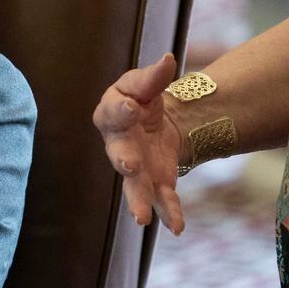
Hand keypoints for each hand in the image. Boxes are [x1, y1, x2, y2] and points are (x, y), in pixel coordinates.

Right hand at [93, 52, 185, 234]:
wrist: (155, 122)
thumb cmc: (140, 98)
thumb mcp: (145, 83)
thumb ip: (154, 76)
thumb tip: (168, 60)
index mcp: (111, 115)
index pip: (114, 111)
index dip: (122, 108)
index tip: (131, 106)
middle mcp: (119, 145)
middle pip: (119, 154)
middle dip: (124, 160)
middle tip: (130, 165)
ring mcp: (136, 168)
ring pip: (134, 186)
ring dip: (138, 201)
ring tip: (142, 218)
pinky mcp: (155, 182)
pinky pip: (161, 199)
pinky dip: (169, 213)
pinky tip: (177, 227)